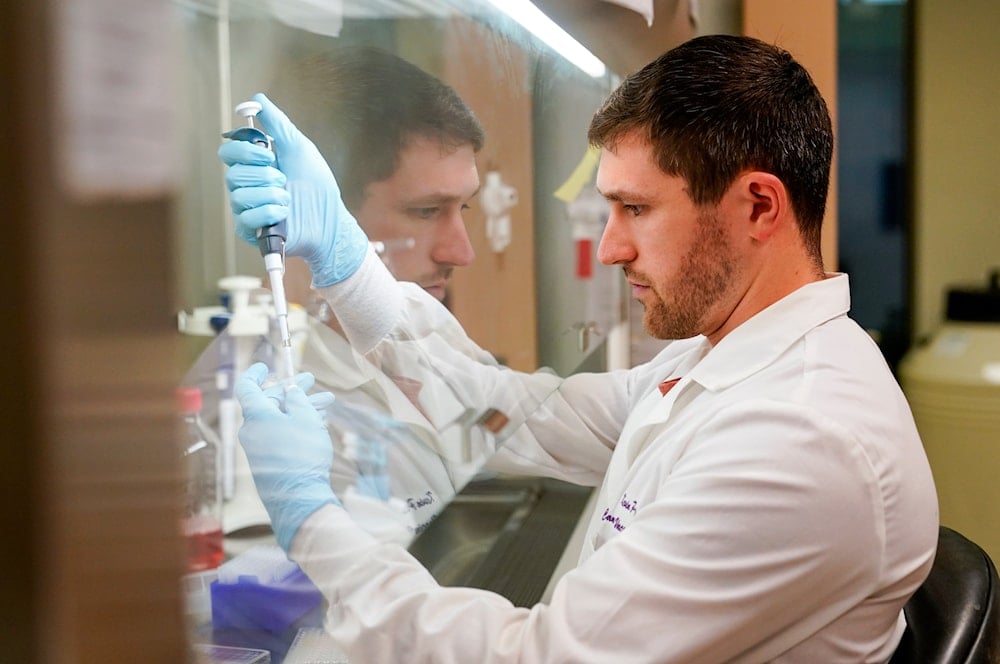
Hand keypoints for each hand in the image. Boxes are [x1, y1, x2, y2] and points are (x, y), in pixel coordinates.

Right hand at [218, 93, 369, 286]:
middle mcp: (247, 185)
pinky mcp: (251, 231)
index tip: (269, 155)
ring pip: (239, 196)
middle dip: (264, 175)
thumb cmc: (317, 185)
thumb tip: (258, 98)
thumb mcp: (298, 148)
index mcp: (254, 165)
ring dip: (270, 195)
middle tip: (284, 180)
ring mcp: (247, 209)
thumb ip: (277, 124)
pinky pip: (245, 219)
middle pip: (232, 174)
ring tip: (288, 199)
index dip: (245, 152)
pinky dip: (269, 213)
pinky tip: (284, 213)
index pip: (228, 152)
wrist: (331, 219)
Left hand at [236, 363, 340, 549]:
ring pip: (279, 418)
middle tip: (311, 380)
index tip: (266, 366)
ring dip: (301, 407)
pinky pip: (280, 434)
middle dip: (292, 390)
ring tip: (326, 401)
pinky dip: (296, 424)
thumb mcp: (305, 418)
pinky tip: (317, 421)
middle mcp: (252, 430)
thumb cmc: (302, 454)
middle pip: (269, 402)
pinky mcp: (268, 460)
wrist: (299, 496)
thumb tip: (290, 390)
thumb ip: (297, 399)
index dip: (256, 373)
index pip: (247, 387)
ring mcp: (259, 447)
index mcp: (256, 415)